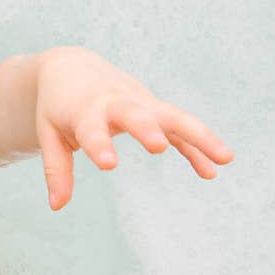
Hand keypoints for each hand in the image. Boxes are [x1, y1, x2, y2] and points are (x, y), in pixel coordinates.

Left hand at [34, 47, 233, 210]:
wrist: (71, 67)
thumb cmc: (59, 106)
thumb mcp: (49, 133)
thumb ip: (56, 169)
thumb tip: (57, 207)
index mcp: (83, 109)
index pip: (91, 128)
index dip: (99, 145)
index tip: (107, 164)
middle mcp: (115, 102)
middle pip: (134, 113)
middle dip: (146, 128)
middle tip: (157, 147)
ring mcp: (139, 102)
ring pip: (172, 115)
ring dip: (198, 134)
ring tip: (225, 158)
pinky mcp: (153, 108)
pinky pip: (179, 128)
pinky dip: (196, 147)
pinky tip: (213, 170)